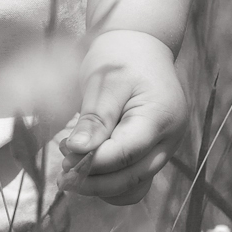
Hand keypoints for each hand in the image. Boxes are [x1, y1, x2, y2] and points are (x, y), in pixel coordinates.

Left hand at [56, 28, 186, 204]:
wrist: (138, 45)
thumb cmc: (119, 57)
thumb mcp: (103, 82)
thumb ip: (94, 118)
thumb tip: (78, 151)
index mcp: (160, 116)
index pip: (126, 152)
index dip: (93, 162)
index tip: (64, 157)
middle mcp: (169, 138)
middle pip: (132, 177)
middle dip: (94, 180)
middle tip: (62, 173)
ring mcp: (165, 148)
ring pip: (135, 186)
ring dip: (102, 187)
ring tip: (70, 172)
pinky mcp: (154, 152)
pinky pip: (135, 180)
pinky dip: (111, 183)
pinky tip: (86, 171)